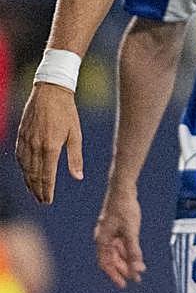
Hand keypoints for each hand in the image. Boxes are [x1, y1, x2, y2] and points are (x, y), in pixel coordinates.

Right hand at [15, 82, 82, 203]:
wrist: (50, 92)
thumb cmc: (67, 112)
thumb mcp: (75, 134)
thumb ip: (75, 157)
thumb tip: (78, 177)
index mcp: (50, 147)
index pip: (47, 176)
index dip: (47, 190)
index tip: (48, 201)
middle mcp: (35, 147)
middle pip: (34, 175)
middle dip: (37, 190)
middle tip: (42, 200)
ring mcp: (25, 141)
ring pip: (25, 168)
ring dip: (29, 182)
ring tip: (35, 191)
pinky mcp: (20, 136)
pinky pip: (19, 158)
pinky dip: (23, 169)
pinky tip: (26, 174)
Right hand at [95, 188, 144, 287]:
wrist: (122, 187)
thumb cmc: (124, 207)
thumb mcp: (131, 231)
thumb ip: (133, 250)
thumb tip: (137, 268)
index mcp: (102, 240)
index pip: (106, 263)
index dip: (114, 275)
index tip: (124, 284)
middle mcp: (103, 237)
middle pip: (111, 259)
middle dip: (123, 269)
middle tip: (135, 278)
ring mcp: (109, 231)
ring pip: (116, 251)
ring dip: (126, 260)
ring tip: (137, 269)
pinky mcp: (115, 226)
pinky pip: (119, 243)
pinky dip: (127, 250)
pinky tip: (135, 254)